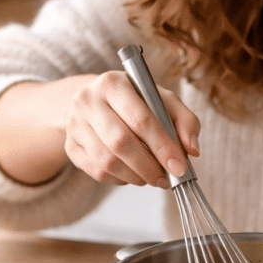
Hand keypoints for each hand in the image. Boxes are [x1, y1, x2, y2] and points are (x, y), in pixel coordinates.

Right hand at [63, 71, 199, 187]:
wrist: (94, 101)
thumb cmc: (134, 101)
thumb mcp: (162, 100)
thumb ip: (184, 120)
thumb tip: (192, 150)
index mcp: (113, 83)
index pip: (141, 119)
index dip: (163, 146)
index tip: (179, 167)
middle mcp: (88, 101)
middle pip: (121, 142)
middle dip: (149, 166)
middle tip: (165, 179)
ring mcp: (75, 125)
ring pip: (107, 161)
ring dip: (135, 176)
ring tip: (151, 178)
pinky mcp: (71, 146)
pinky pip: (97, 172)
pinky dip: (120, 179)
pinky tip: (132, 174)